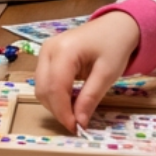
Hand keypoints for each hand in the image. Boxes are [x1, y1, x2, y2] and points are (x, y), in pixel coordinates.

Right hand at [36, 11, 141, 131]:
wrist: (115, 26)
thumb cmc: (114, 46)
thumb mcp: (107, 74)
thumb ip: (90, 98)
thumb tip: (79, 123)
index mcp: (63, 51)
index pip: (55, 88)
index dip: (63, 112)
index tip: (76, 129)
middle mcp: (48, 50)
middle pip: (43, 89)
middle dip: (58, 110)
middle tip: (77, 124)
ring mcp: (44, 52)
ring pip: (41, 87)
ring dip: (55, 104)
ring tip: (75, 112)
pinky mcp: (46, 56)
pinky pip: (45, 81)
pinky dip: (55, 95)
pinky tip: (70, 100)